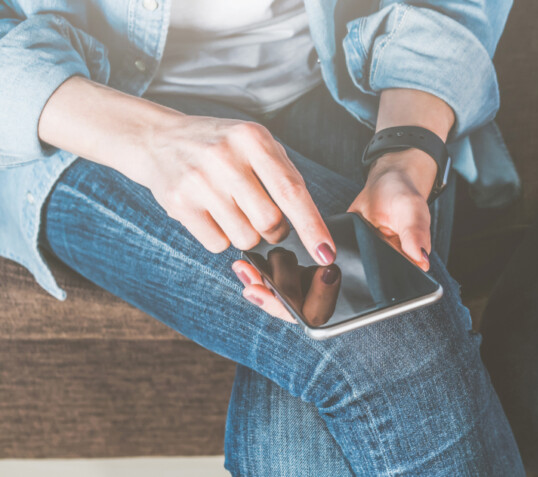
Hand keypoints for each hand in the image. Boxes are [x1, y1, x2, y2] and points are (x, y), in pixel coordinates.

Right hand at [37, 78, 334, 262]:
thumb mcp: (256, 144)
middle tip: (266, 219)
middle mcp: (224, 157)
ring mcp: (198, 180)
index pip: (291, 191)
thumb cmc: (222, 147)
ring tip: (234, 210)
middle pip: (269, 221)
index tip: (326, 253)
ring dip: (248, 234)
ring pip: (245, 238)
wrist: (159, 139)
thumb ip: (285, 176)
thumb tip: (313, 229)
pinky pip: (217, 244)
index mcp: (252, 138)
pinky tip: (212, 213)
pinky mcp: (177, 202)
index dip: (312, 227)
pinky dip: (222, 237)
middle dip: (276, 231)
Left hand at [231, 88, 451, 321]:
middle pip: (309, 307)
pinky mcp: (317, 257)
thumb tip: (421, 258)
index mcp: (374, 286)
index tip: (283, 302)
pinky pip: (292, 271)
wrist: (392, 181)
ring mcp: (331, 273)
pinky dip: (271, 269)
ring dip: (269, 286)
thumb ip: (415, 236)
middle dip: (277, 300)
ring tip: (244, 271)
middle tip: (252, 286)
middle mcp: (350, 285)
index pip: (340, 312)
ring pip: (296, 292)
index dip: (309, 313)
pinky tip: (249, 259)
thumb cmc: (405, 199)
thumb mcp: (411, 214)